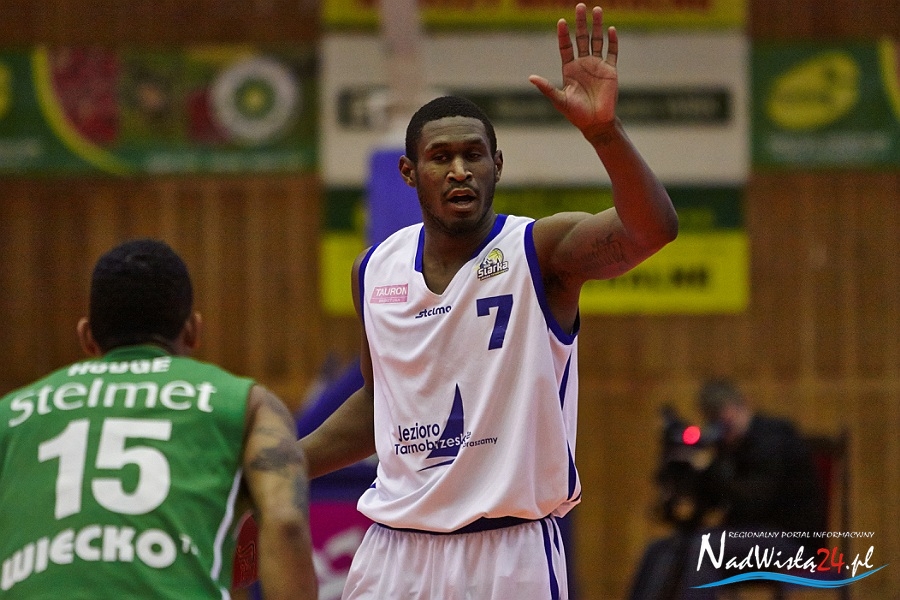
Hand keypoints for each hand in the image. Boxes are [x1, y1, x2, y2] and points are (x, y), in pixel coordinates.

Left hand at [529, 3, 618, 138]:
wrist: (595, 123)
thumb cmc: (576, 114)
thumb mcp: (559, 99)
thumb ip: (546, 87)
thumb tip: (531, 77)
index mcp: (570, 69)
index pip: (566, 46)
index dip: (564, 34)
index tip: (561, 21)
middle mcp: (583, 64)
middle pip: (581, 38)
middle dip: (580, 23)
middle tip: (580, 6)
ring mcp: (597, 65)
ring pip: (597, 40)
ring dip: (597, 26)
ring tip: (597, 9)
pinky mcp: (610, 70)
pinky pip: (612, 52)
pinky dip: (612, 41)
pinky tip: (611, 29)